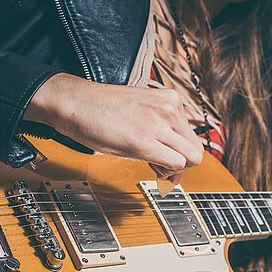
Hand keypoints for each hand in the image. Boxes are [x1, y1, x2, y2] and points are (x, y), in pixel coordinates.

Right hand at [25, 73, 205, 182]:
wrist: (74, 103)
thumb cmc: (103, 110)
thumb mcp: (142, 112)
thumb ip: (163, 130)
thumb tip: (178, 161)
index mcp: (170, 99)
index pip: (193, 136)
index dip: (182, 154)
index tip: (168, 159)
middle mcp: (170, 108)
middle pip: (196, 150)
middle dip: (183, 164)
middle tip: (162, 166)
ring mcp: (159, 123)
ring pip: (191, 159)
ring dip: (174, 169)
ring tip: (152, 162)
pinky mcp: (145, 140)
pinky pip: (175, 164)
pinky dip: (166, 172)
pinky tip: (149, 164)